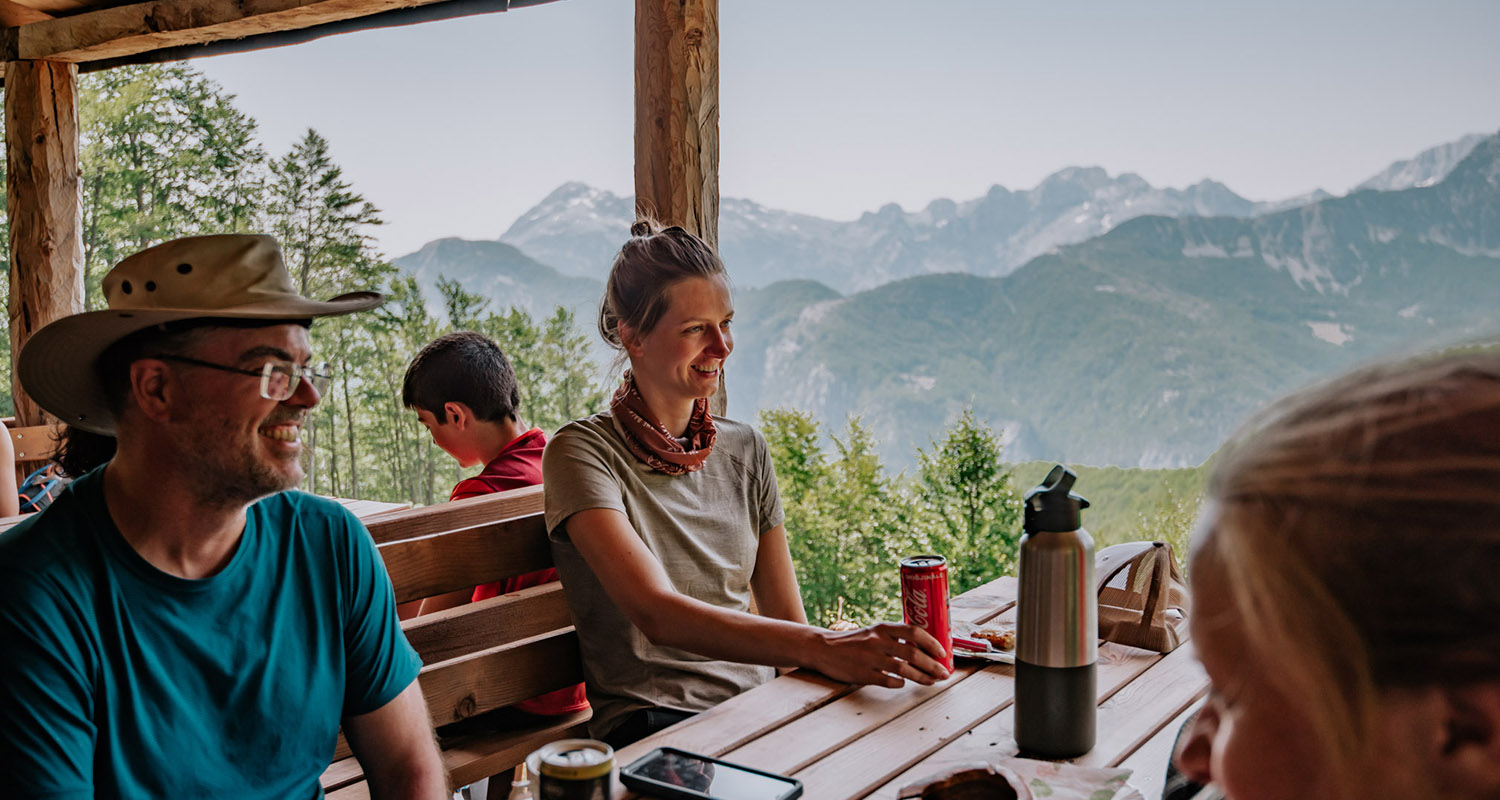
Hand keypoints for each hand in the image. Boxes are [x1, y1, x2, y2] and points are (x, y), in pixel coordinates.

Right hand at [812, 622, 951, 686]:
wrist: (823, 648)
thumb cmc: (853, 642)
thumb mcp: (873, 632)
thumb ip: (894, 637)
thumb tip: (924, 648)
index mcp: (882, 628)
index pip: (914, 631)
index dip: (932, 642)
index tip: (943, 653)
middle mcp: (878, 641)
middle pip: (913, 652)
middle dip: (933, 665)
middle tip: (944, 673)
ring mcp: (870, 658)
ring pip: (904, 669)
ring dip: (922, 677)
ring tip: (932, 682)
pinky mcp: (862, 674)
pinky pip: (888, 681)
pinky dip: (900, 684)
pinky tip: (903, 684)